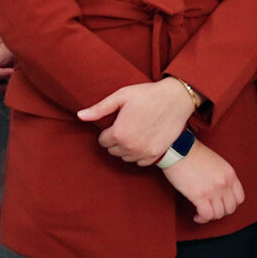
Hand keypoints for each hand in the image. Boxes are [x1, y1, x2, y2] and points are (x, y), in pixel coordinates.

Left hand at [77, 79, 198, 165]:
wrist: (176, 99)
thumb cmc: (147, 95)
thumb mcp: (121, 96)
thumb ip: (99, 108)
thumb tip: (80, 116)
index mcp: (119, 133)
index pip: (102, 141)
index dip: (108, 131)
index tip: (117, 122)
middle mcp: (130, 146)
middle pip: (113, 150)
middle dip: (116, 140)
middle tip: (127, 125)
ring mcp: (144, 152)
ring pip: (126, 157)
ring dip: (127, 148)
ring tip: (136, 132)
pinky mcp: (156, 155)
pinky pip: (140, 162)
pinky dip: (140, 154)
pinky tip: (144, 140)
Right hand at [159, 141, 243, 223]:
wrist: (179, 149)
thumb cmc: (193, 154)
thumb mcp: (217, 163)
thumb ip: (222, 177)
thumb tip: (221, 192)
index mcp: (230, 174)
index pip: (239, 198)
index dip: (230, 205)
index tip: (221, 204)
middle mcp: (224, 183)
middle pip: (230, 209)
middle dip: (220, 212)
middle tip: (211, 209)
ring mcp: (213, 190)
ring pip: (218, 214)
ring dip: (210, 216)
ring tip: (202, 214)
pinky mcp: (199, 195)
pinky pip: (206, 215)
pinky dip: (202, 218)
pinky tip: (196, 216)